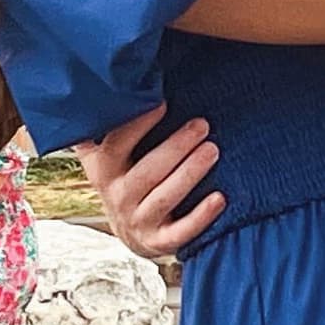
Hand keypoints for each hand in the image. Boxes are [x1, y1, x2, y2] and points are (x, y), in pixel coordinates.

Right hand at [86, 104, 223, 259]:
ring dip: (190, 174)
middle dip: (176, 147)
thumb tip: (106, 83)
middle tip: (203, 125)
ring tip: (213, 150)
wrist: (130, 231)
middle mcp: (118, 196)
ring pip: (165, 198)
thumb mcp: (108, 155)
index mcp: (104, 169)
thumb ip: (106, 126)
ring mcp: (138, 221)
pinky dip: (201, 217)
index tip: (161, 103)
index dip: (137, 124)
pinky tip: (220, 198)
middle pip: (147, 171)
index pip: (116, 144)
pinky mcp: (158, 242)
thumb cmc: (125, 178)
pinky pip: (180, 231)